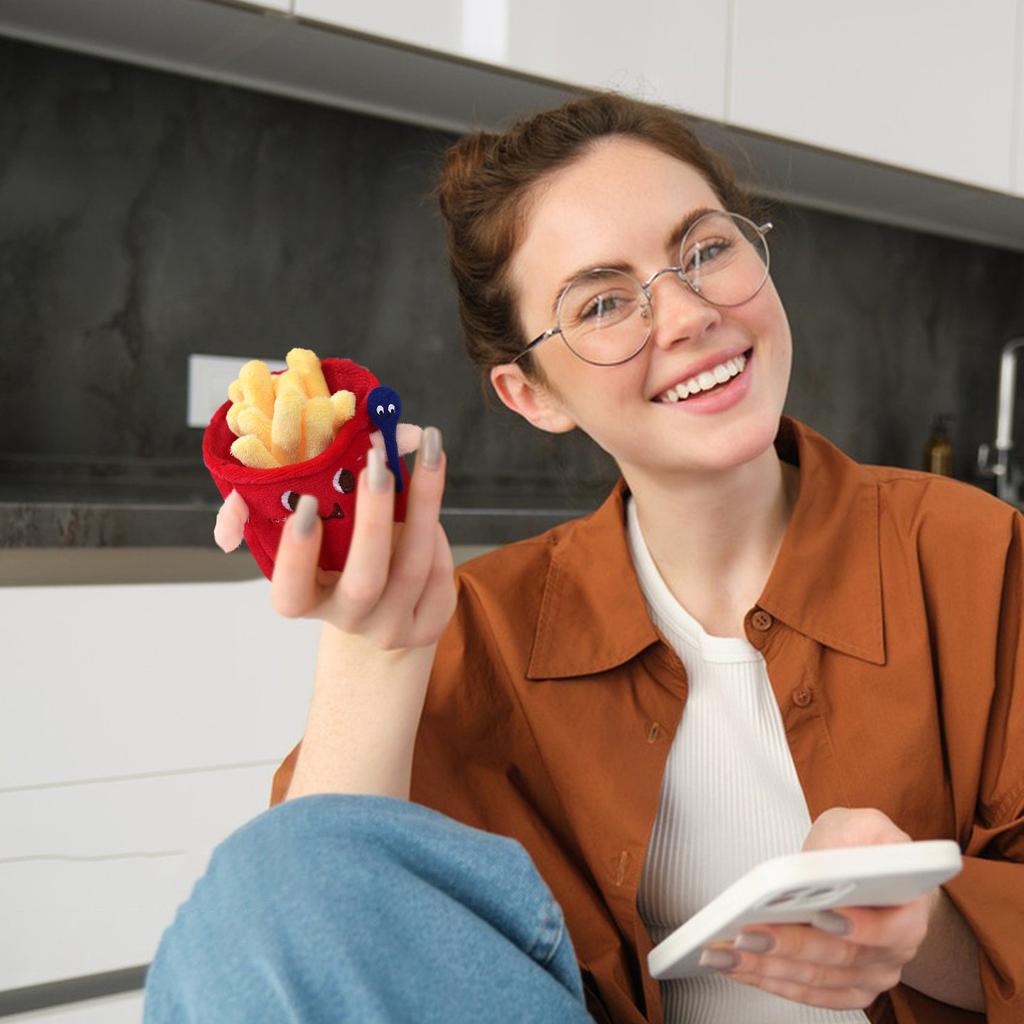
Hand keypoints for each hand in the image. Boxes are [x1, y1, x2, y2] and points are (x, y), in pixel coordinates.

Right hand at [270, 425, 455, 651]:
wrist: (377, 615)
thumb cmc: (335, 561)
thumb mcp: (309, 538)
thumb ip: (285, 505)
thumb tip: (271, 481)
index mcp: (307, 600)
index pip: (292, 593)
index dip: (296, 555)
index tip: (306, 504)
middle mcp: (350, 619)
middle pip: (364, 582)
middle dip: (373, 519)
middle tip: (378, 463)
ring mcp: (393, 626)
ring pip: (414, 568)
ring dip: (424, 504)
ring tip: (428, 452)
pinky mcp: (430, 623)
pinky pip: (440, 573)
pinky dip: (437, 530)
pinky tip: (430, 499)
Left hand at [699, 808, 938, 1010]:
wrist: (867, 874)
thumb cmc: (865, 848)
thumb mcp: (865, 824)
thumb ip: (859, 834)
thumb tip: (835, 857)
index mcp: (912, 910)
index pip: (892, 928)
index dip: (859, 927)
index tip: (821, 916)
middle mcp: (897, 952)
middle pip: (842, 958)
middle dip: (791, 946)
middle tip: (749, 934)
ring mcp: (872, 975)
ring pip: (818, 979)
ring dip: (768, 969)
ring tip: (727, 952)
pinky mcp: (846, 988)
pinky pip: (808, 992)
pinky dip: (770, 981)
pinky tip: (738, 967)